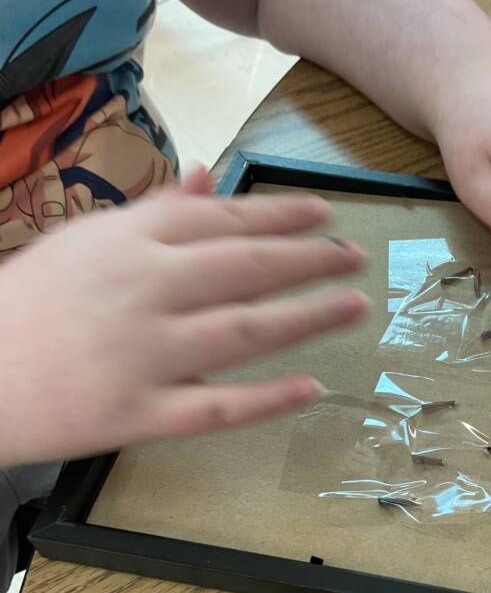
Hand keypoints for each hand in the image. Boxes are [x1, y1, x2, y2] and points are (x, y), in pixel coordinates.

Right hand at [0, 179, 366, 464]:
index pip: (223, 221)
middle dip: (310, 260)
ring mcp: (145, 355)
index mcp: (129, 243)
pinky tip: (310, 388)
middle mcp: (144, 291)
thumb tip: (209, 177)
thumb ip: (153, 212)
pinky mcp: (139, 415)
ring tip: (354, 306)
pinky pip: (216, 407)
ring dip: (308, 318)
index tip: (326, 214)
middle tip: (356, 257)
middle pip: (246, 270)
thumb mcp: (84, 241)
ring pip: (245, 332)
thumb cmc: (27, 303)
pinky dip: (267, 399)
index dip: (281, 216)